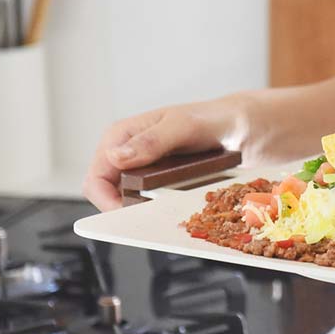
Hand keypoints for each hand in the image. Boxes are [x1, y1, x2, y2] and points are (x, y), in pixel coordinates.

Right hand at [83, 98, 245, 210]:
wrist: (238, 126)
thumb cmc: (209, 119)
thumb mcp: (182, 125)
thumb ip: (152, 140)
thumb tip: (116, 157)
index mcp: (120, 137)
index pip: (96, 180)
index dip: (107, 201)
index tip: (131, 214)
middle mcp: (127, 156)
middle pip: (110, 196)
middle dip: (127, 209)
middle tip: (156, 214)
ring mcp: (143, 172)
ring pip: (130, 203)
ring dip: (146, 211)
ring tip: (171, 210)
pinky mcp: (160, 184)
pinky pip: (150, 205)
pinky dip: (161, 210)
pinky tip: (179, 208)